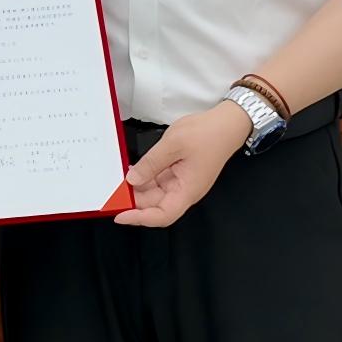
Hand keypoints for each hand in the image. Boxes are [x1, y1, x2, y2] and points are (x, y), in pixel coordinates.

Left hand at [119, 100, 253, 227]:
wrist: (228, 123)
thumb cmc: (209, 134)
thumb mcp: (173, 144)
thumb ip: (151, 163)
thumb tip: (133, 179)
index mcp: (188, 190)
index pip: (162, 215)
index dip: (140, 218)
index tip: (121, 215)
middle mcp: (185, 190)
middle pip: (156, 204)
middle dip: (135, 200)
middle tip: (114, 191)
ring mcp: (182, 182)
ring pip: (156, 192)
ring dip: (139, 187)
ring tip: (121, 179)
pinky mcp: (180, 173)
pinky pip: (159, 180)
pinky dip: (146, 177)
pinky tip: (134, 170)